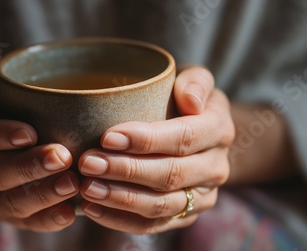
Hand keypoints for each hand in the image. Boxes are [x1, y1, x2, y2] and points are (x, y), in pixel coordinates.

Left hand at [78, 66, 234, 233]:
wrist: (199, 136)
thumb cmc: (184, 100)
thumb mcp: (196, 80)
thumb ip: (196, 82)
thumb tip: (191, 100)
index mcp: (219, 130)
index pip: (184, 138)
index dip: (147, 140)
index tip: (108, 137)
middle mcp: (216, 168)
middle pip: (170, 174)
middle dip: (125, 170)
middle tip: (88, 163)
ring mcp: (201, 197)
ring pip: (160, 205)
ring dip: (120, 198)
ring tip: (87, 187)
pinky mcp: (184, 216)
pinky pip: (153, 225)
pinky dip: (120, 220)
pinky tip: (92, 208)